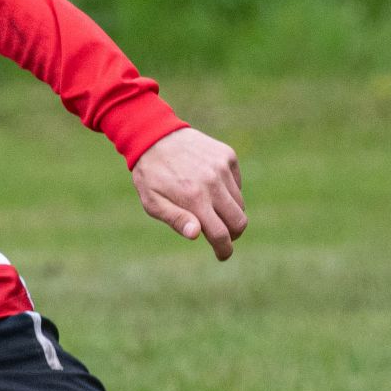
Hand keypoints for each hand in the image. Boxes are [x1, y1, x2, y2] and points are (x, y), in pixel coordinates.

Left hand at [130, 129, 248, 260]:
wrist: (154, 136)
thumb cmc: (151, 175)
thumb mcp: (152, 202)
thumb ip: (176, 219)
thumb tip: (196, 234)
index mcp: (194, 198)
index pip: (221, 234)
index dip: (224, 250)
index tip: (223, 255)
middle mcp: (213, 182)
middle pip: (239, 221)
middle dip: (232, 234)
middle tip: (220, 234)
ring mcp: (222, 167)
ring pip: (240, 203)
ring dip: (229, 212)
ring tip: (209, 207)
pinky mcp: (228, 155)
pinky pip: (237, 183)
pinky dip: (229, 191)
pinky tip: (209, 185)